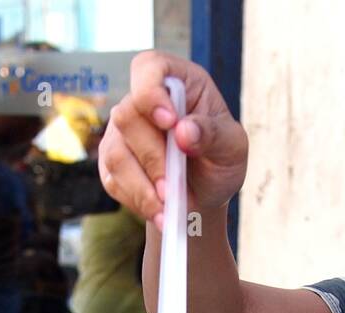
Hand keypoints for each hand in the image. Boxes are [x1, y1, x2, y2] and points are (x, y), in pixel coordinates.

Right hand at [99, 50, 248, 227]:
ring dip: (142, 186)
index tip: (169, 122)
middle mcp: (142, 102)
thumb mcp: (233, 148)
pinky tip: (159, 213)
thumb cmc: (220, 160)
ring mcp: (122, 132)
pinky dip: (137, 200)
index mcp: (177, 82)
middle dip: (152, 157)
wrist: (204, 194)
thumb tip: (184, 131)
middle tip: (173, 188)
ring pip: (115, 153)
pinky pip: (113, 180)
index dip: (151, 91)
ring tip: (168, 207)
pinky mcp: (111, 162)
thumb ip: (214, 135)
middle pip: (128, 116)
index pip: (148, 67)